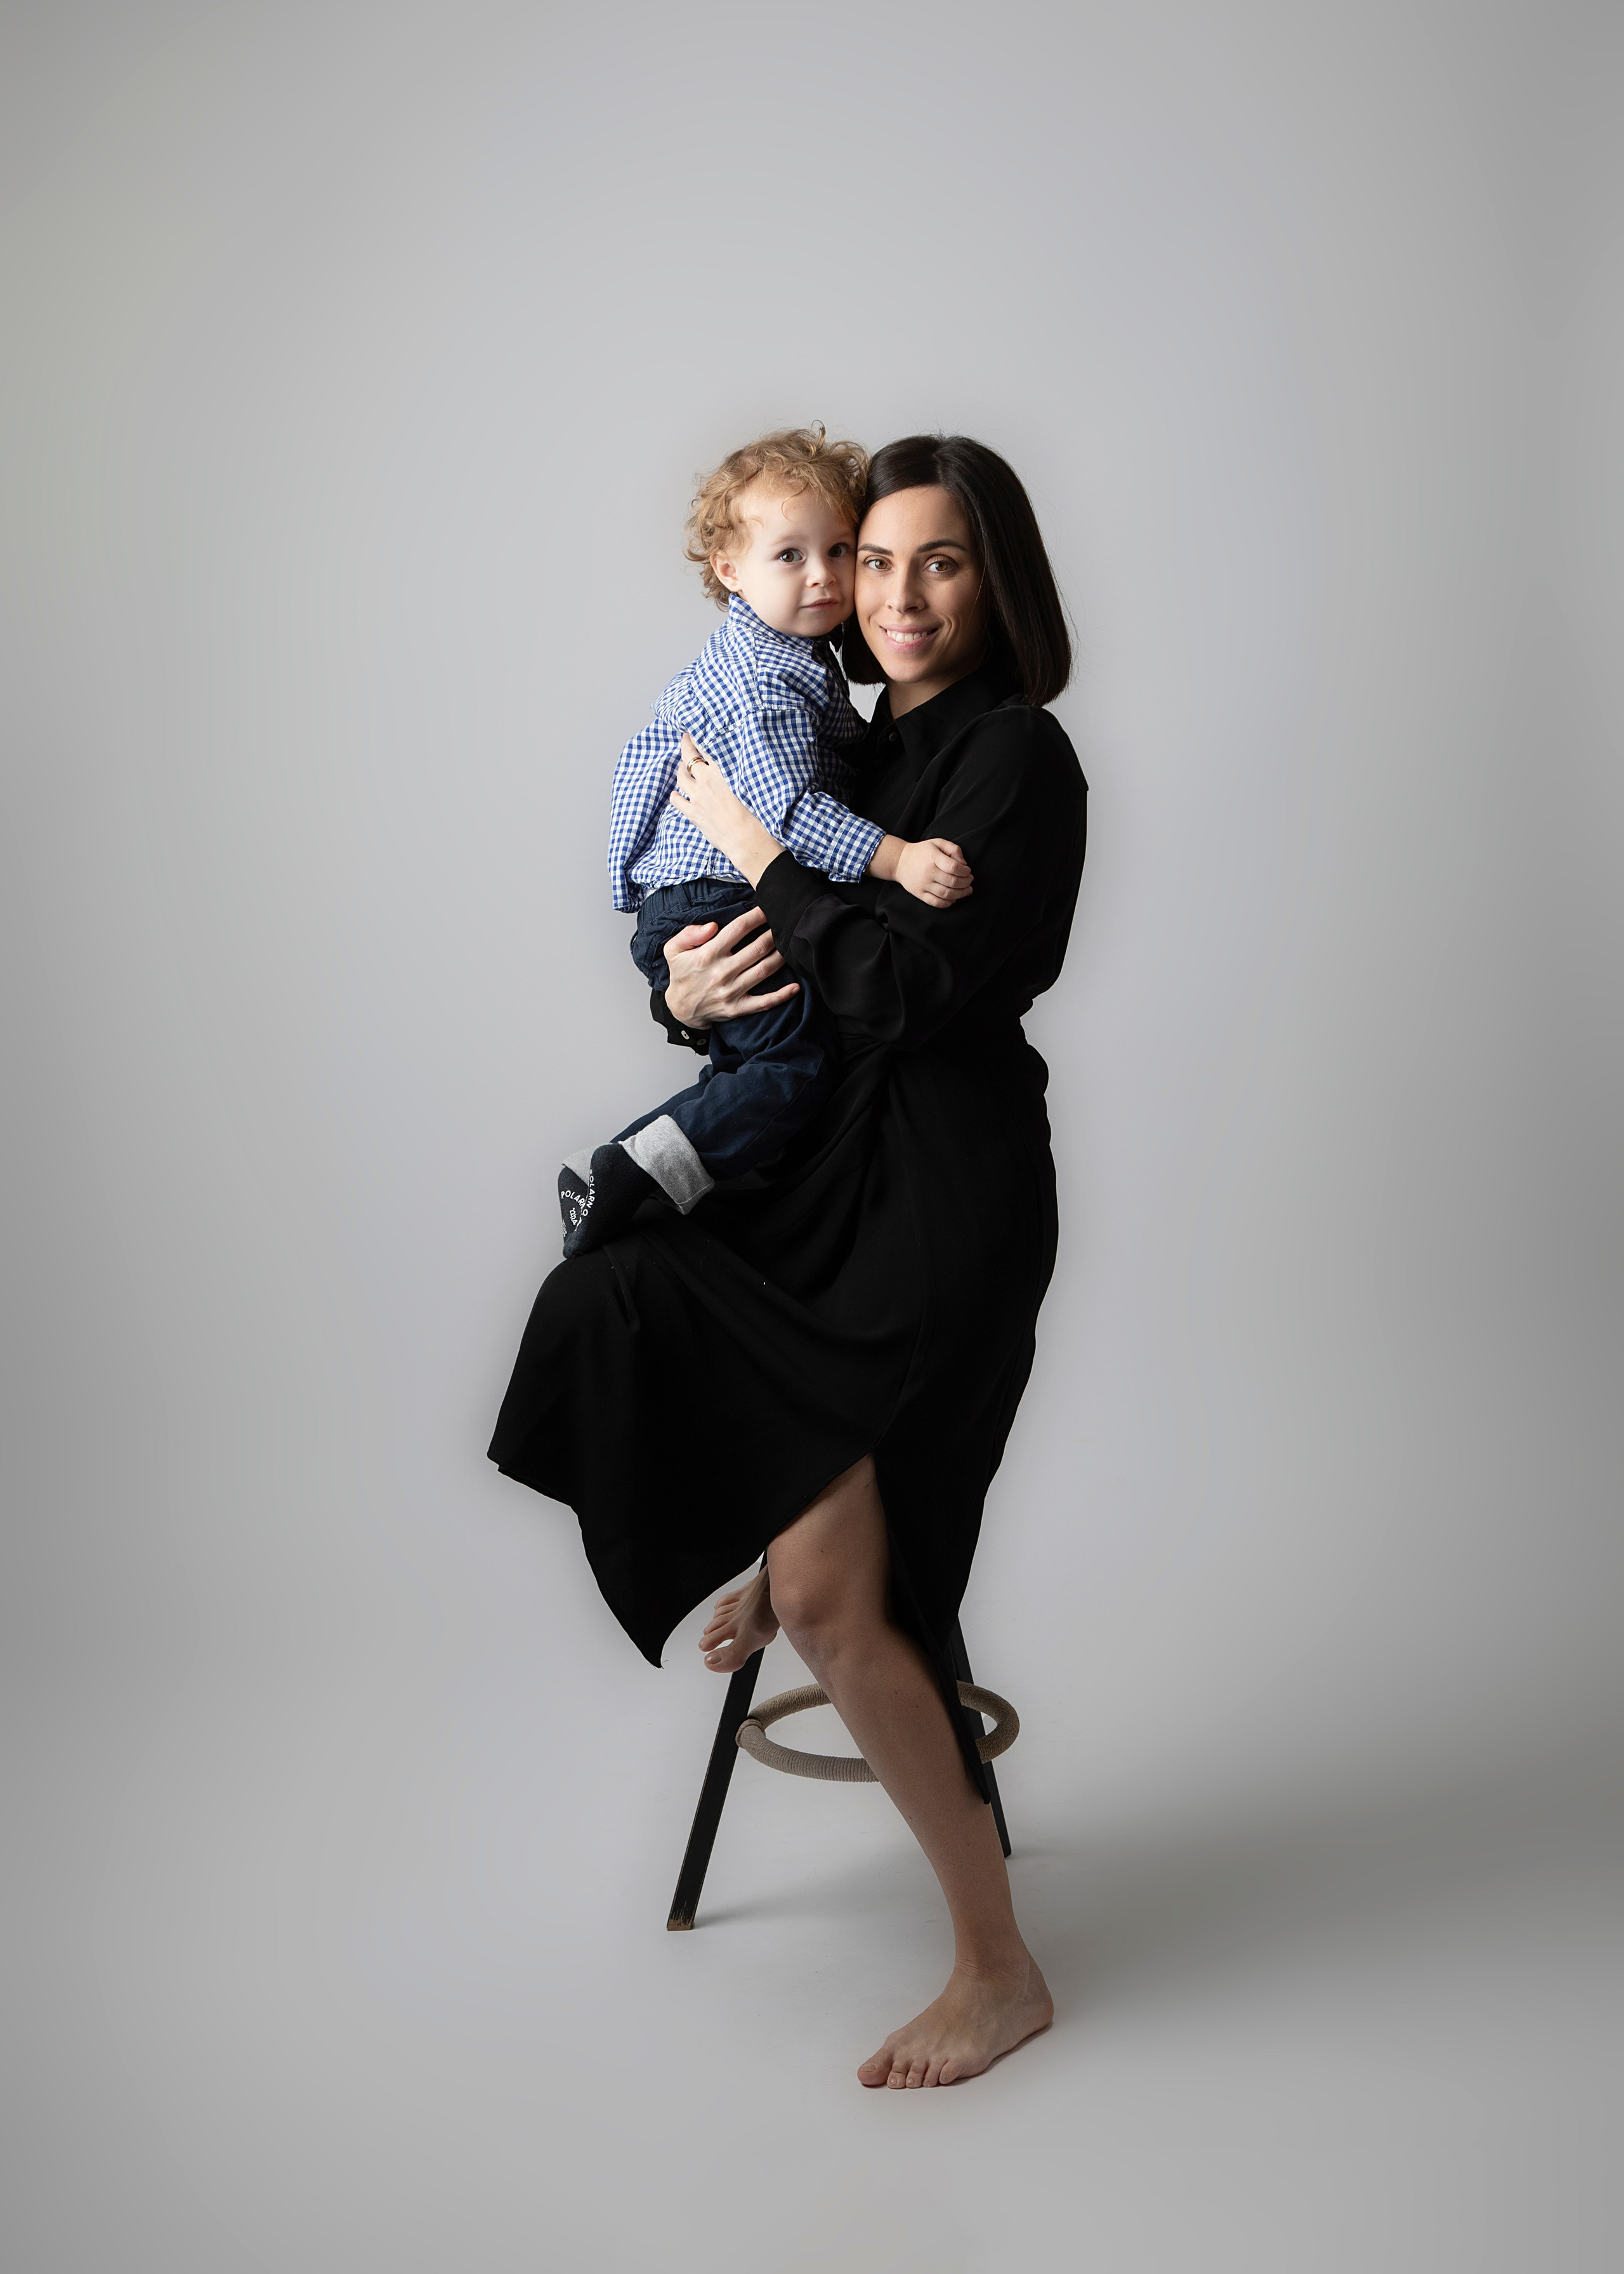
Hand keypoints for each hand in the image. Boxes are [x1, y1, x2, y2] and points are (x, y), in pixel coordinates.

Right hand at [662, 907, 799, 1029]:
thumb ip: (689, 934)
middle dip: (773, 933)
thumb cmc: (681, 974)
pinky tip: (796, 986)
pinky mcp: (738, 1008)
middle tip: (784, 924)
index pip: (737, 929)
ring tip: (790, 944)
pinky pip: (764, 1002)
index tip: (767, 908)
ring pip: (764, 970)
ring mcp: (731, 992)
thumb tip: (712, 926)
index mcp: (708, 955)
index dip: (755, 916)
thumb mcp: (672, 950)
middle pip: (757, 948)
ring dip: (781, 956)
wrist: (680, 1009)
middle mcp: (722, 972)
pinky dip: (782, 995)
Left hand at [669, 733, 783, 885]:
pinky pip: (676, 799)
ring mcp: (697, 797)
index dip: (699, 738)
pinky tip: (677, 793)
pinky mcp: (693, 813)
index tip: (696, 731)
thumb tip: (735, 764)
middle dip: (686, 746)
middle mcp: (707, 780)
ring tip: (681, 766)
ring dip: (680, 769)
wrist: (747, 840)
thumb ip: (738, 771)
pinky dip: (675, 794)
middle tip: (685, 740)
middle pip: (689, 757)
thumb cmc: (756, 814)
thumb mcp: (750, 785)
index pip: (706, 748)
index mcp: (722, 771)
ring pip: (681, 777)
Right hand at [894, 837, 973, 908]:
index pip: (954, 867)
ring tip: (967, 891)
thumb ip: (953, 849)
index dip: (965, 871)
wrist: (900, 861)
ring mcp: (923, 884)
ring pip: (946, 894)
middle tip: (970, 881)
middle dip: (966, 883)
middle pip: (952, 882)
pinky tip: (953, 899)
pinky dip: (947, 903)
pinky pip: (936, 902)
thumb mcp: (937, 843)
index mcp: (933, 857)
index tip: (968, 871)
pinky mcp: (919, 894)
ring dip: (961, 894)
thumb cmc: (922, 852)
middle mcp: (928, 872)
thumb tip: (964, 863)